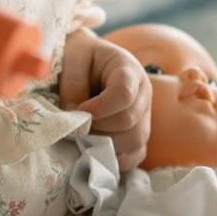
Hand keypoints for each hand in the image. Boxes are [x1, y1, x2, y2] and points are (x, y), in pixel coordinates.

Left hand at [59, 29, 151, 170]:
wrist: (85, 61)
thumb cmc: (79, 57)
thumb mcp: (72, 59)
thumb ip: (73, 86)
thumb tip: (76, 120)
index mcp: (129, 70)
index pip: (124, 94)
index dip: (99, 108)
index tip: (78, 109)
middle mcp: (143, 95)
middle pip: (128, 121)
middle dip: (97, 126)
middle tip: (75, 123)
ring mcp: (144, 118)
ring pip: (133, 142)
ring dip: (103, 143)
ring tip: (81, 134)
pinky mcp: (138, 137)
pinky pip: (134, 156)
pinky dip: (113, 158)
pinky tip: (93, 149)